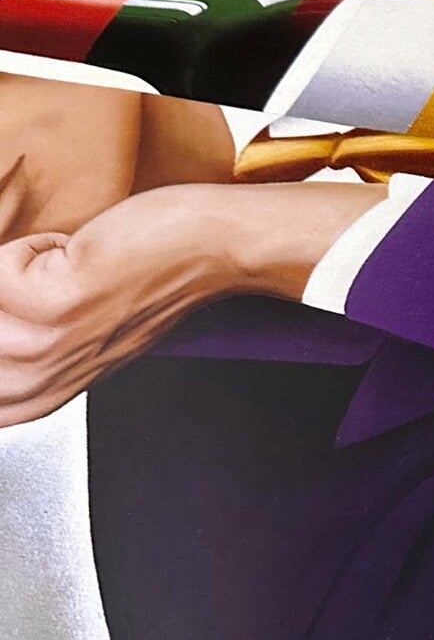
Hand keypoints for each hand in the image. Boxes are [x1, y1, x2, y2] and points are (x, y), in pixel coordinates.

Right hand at [0, 180, 382, 426]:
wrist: (207, 250)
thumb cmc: (151, 281)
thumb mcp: (76, 331)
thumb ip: (25, 344)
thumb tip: (2, 319)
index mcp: (41, 392)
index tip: (16, 320)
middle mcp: (41, 378)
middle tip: (33, 288)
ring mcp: (48, 345)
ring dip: (8, 271)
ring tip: (57, 267)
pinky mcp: (57, 306)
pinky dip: (31, 247)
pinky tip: (74, 254)